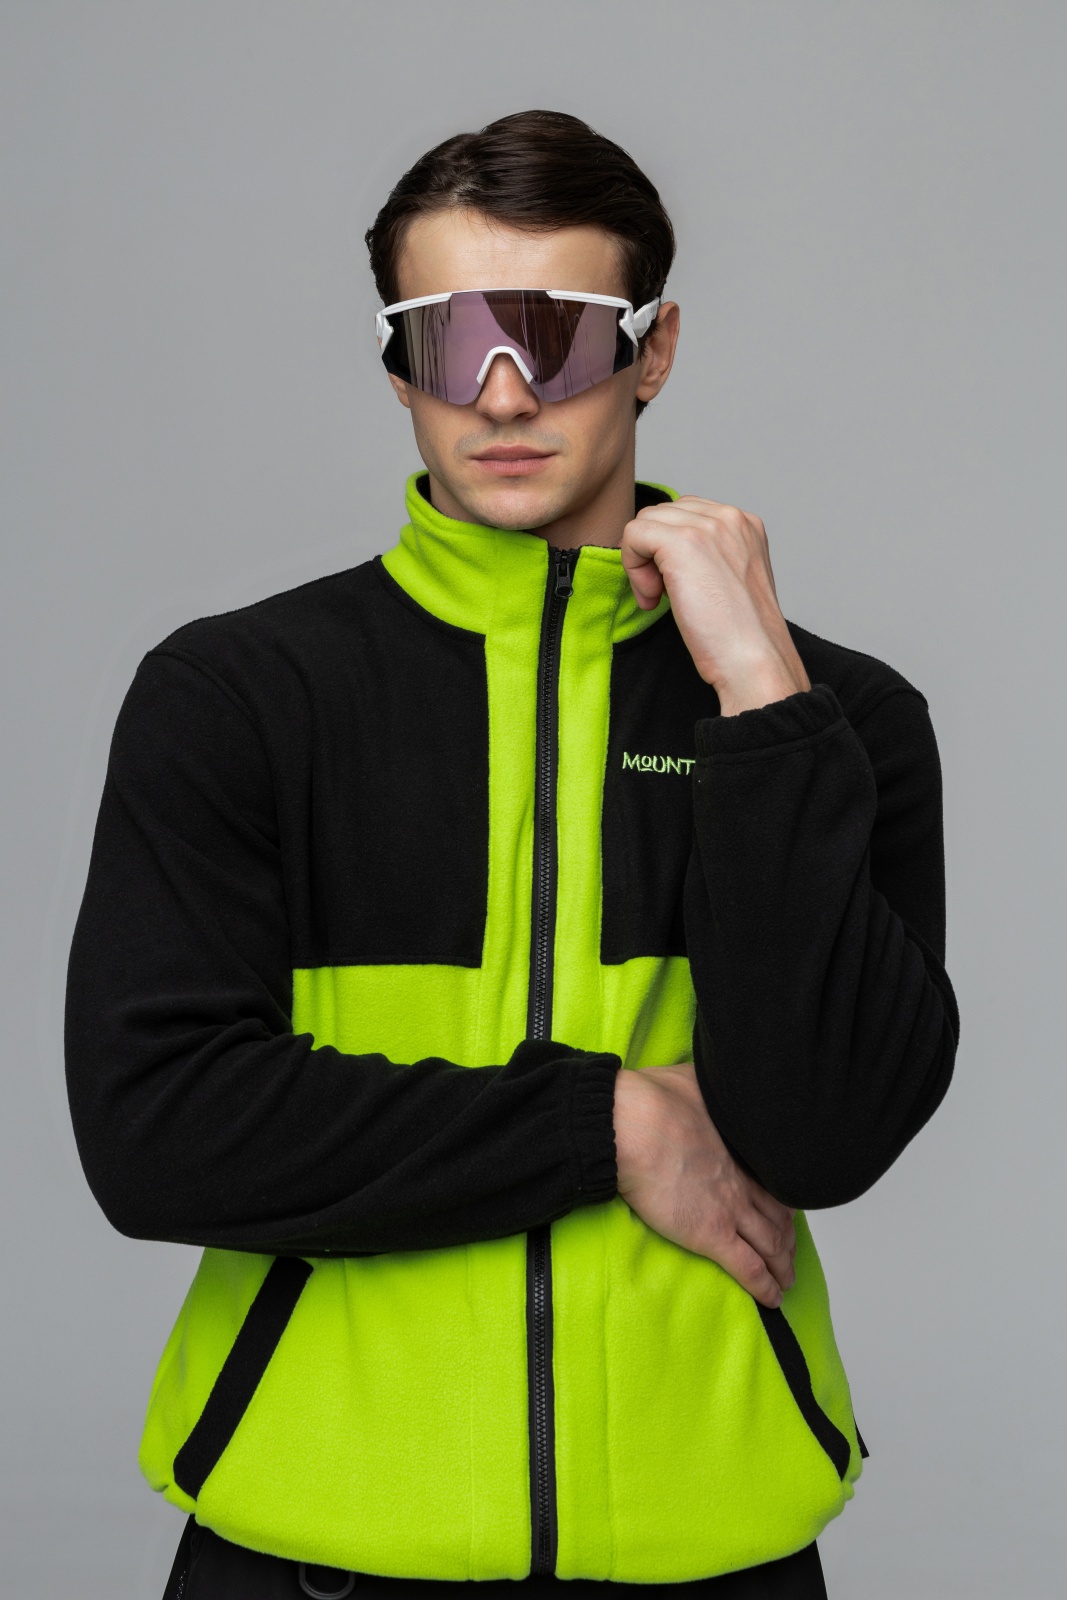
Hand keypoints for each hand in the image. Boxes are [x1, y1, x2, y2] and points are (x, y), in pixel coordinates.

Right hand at [613, 1063, 795, 1307]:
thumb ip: (709, 1085)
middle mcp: (742, 1180)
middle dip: (787, 1238)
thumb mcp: (694, 1079)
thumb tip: (712, 1075)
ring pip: (770, 1245)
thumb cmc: (653, 1099)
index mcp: (738, 1148)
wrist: (631, 1125)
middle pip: (778, 1216)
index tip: (788, 1209)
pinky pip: (748, 1268)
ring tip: (786, 1280)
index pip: (773, 1180)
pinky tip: (772, 1298)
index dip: (785, 1198)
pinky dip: (764, 1286)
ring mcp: (731, 1209)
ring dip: (782, 1265)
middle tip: (791, 1252)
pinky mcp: (712, 1235)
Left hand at [620, 496, 810, 716]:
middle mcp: (730, 517)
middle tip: (662, 596)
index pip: (686, 513)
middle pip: (663, 514)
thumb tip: (664, 554)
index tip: (677, 587)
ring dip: (641, 563)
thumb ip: (708, 557)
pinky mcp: (681, 542)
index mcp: (745, 524)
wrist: (752, 658)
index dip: (669, 550)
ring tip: (658, 598)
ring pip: (646, 522)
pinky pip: (633, 534)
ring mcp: (707, 526)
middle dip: (654, 554)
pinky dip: (632, 567)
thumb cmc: (740, 635)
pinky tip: (652, 598)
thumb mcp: (730, 580)